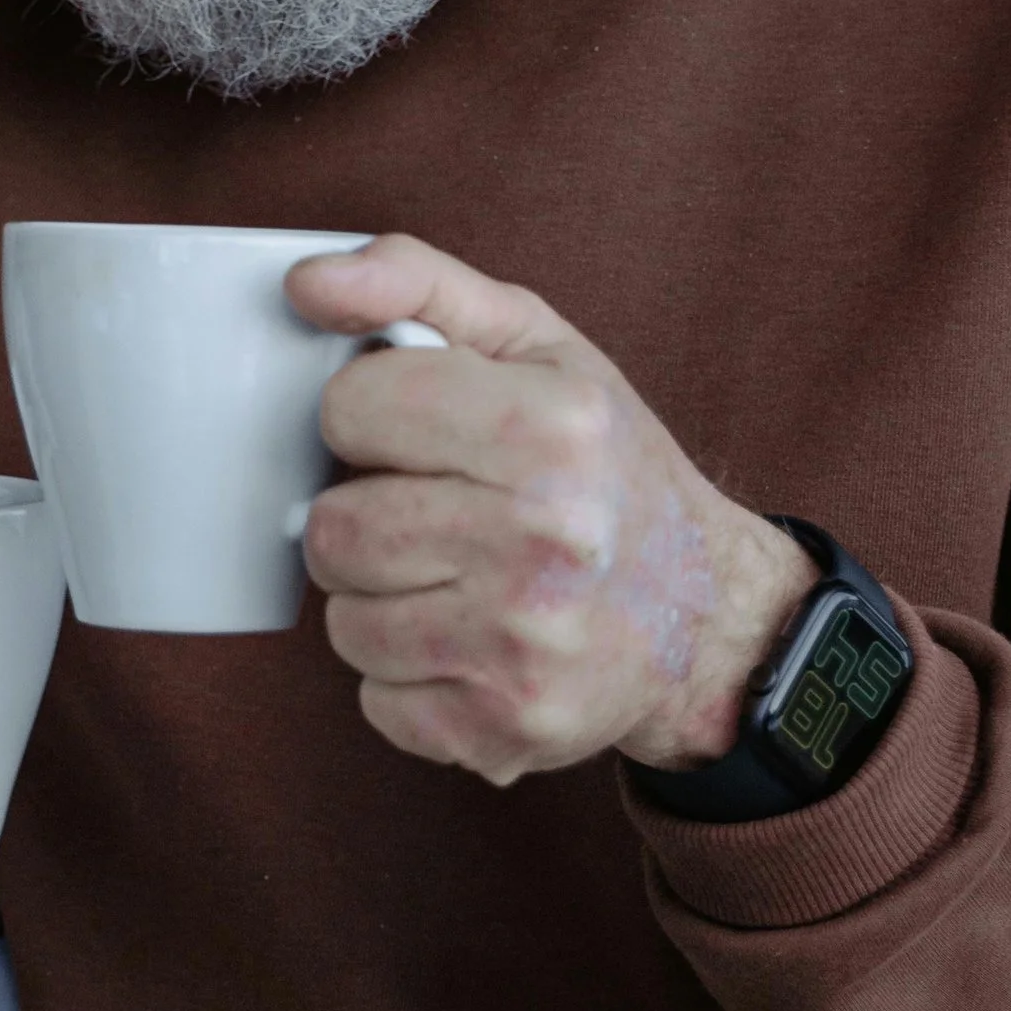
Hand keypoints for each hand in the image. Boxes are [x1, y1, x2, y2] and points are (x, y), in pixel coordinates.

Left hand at [287, 236, 815, 787]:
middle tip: (429, 512)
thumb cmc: (604, 463)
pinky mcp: (506, 730)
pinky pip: (376, 702)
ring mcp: (525, 646)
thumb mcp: (535, 342)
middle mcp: (545, 540)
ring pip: (343, 622)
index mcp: (551, 428)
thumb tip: (303, 283)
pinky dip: (406, 676)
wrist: (706, 615)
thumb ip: (414, 281)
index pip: (350, 407)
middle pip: (331, 528)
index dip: (368, 415)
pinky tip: (468, 642)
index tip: (416, 429)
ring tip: (453, 578)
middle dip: (363, 516)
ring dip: (379, 601)